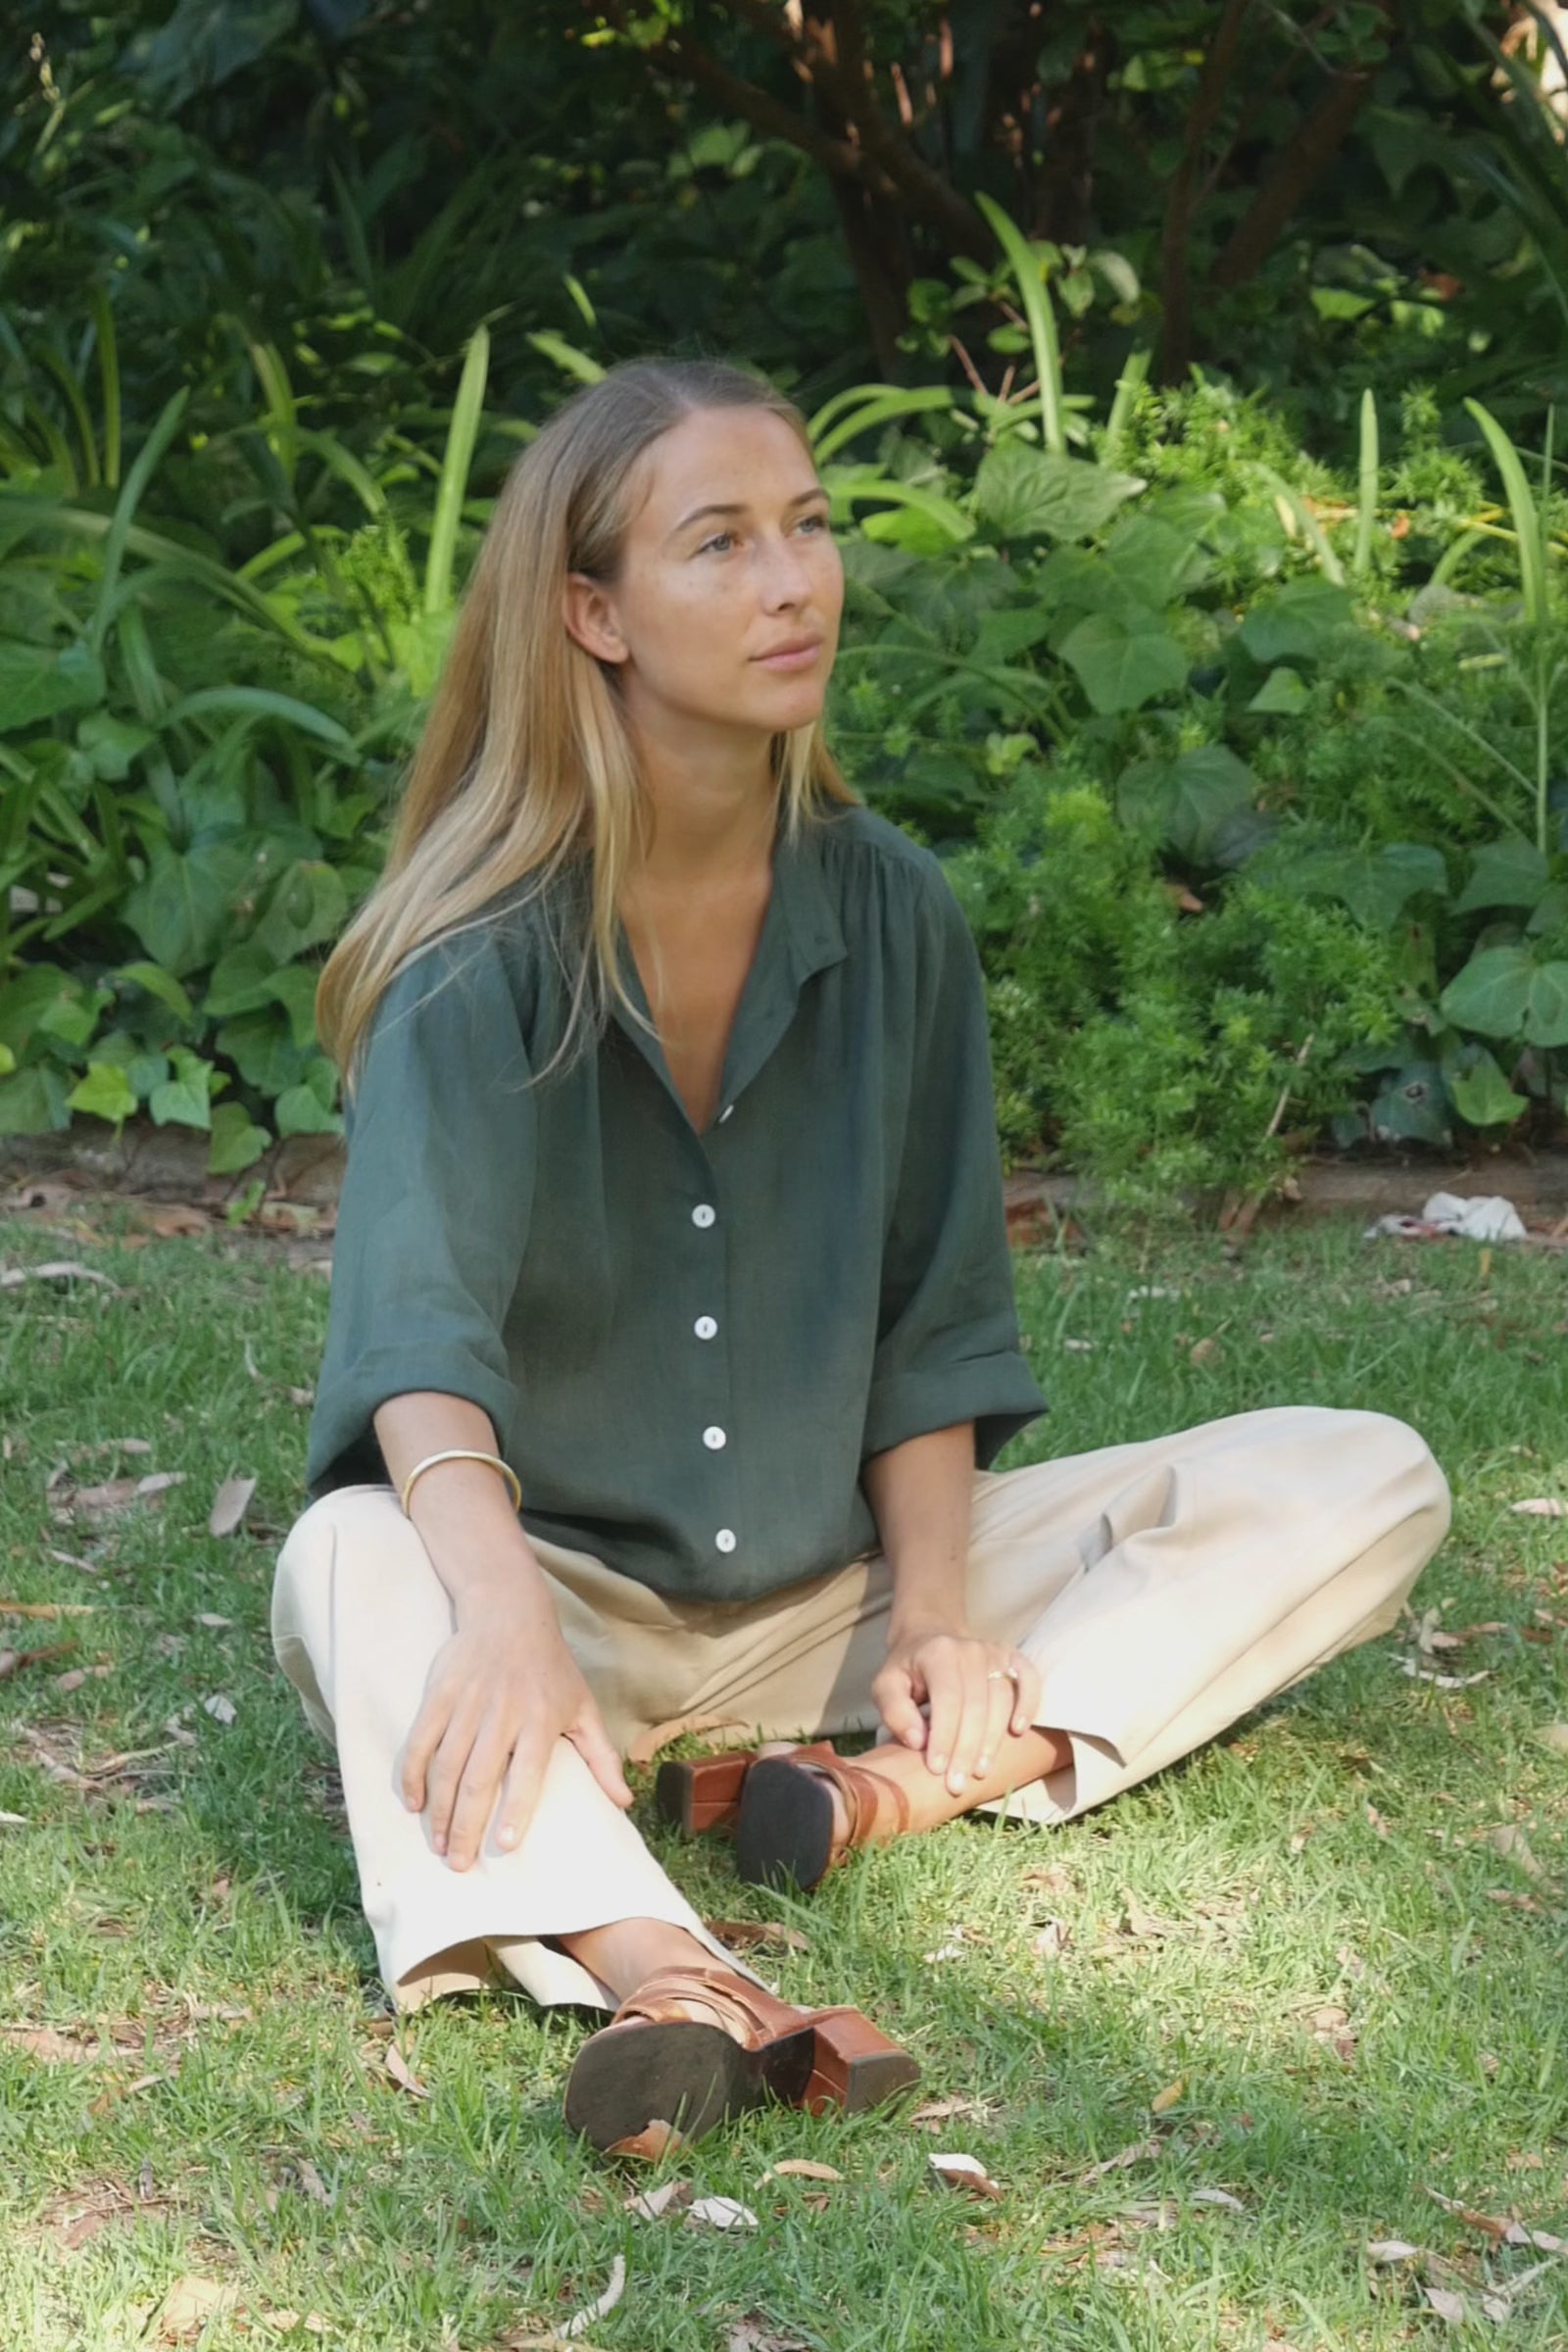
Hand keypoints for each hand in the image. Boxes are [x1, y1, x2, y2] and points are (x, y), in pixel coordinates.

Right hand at [400, 1590, 631, 1869]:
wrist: (510, 1611)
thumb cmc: (550, 1666)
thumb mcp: (582, 1705)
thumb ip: (601, 1756)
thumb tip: (623, 1802)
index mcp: (540, 1720)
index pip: (528, 1773)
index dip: (516, 1809)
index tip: (504, 1845)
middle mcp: (503, 1714)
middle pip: (479, 1779)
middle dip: (467, 1826)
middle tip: (460, 1865)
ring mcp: (468, 1704)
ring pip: (447, 1766)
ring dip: (439, 1810)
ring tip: (440, 1845)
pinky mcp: (440, 1694)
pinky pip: (420, 1740)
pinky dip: (413, 1774)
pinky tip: (413, 1803)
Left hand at [871, 1622, 1040, 1798]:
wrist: (931, 1637)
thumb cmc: (908, 1670)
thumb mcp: (886, 1686)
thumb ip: (895, 1711)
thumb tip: (918, 1741)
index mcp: (938, 1653)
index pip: (947, 1699)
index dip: (944, 1737)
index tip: (937, 1769)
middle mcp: (970, 1649)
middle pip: (977, 1705)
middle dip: (967, 1749)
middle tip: (958, 1783)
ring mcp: (995, 1652)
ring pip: (1002, 1699)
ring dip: (992, 1740)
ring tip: (980, 1771)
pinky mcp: (1013, 1657)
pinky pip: (1029, 1680)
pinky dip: (1028, 1705)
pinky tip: (1018, 1731)